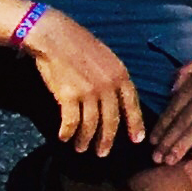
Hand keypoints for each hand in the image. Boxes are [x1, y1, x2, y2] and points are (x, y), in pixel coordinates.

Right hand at [22, 12, 144, 157]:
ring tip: (81, 149)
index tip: (137, 140)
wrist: (54, 37)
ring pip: (91, 125)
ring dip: (86, 140)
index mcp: (121, 74)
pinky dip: (67, 132)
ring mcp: (89, 91)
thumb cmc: (79, 46)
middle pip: (112, 120)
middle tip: (102, 153)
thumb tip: (116, 98)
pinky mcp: (69, 96)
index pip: (132, 104)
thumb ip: (113, 78)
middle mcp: (108, 85)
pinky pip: (71, 122)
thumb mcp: (106, 59)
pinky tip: (63, 138)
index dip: (135, 123)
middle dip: (107, 139)